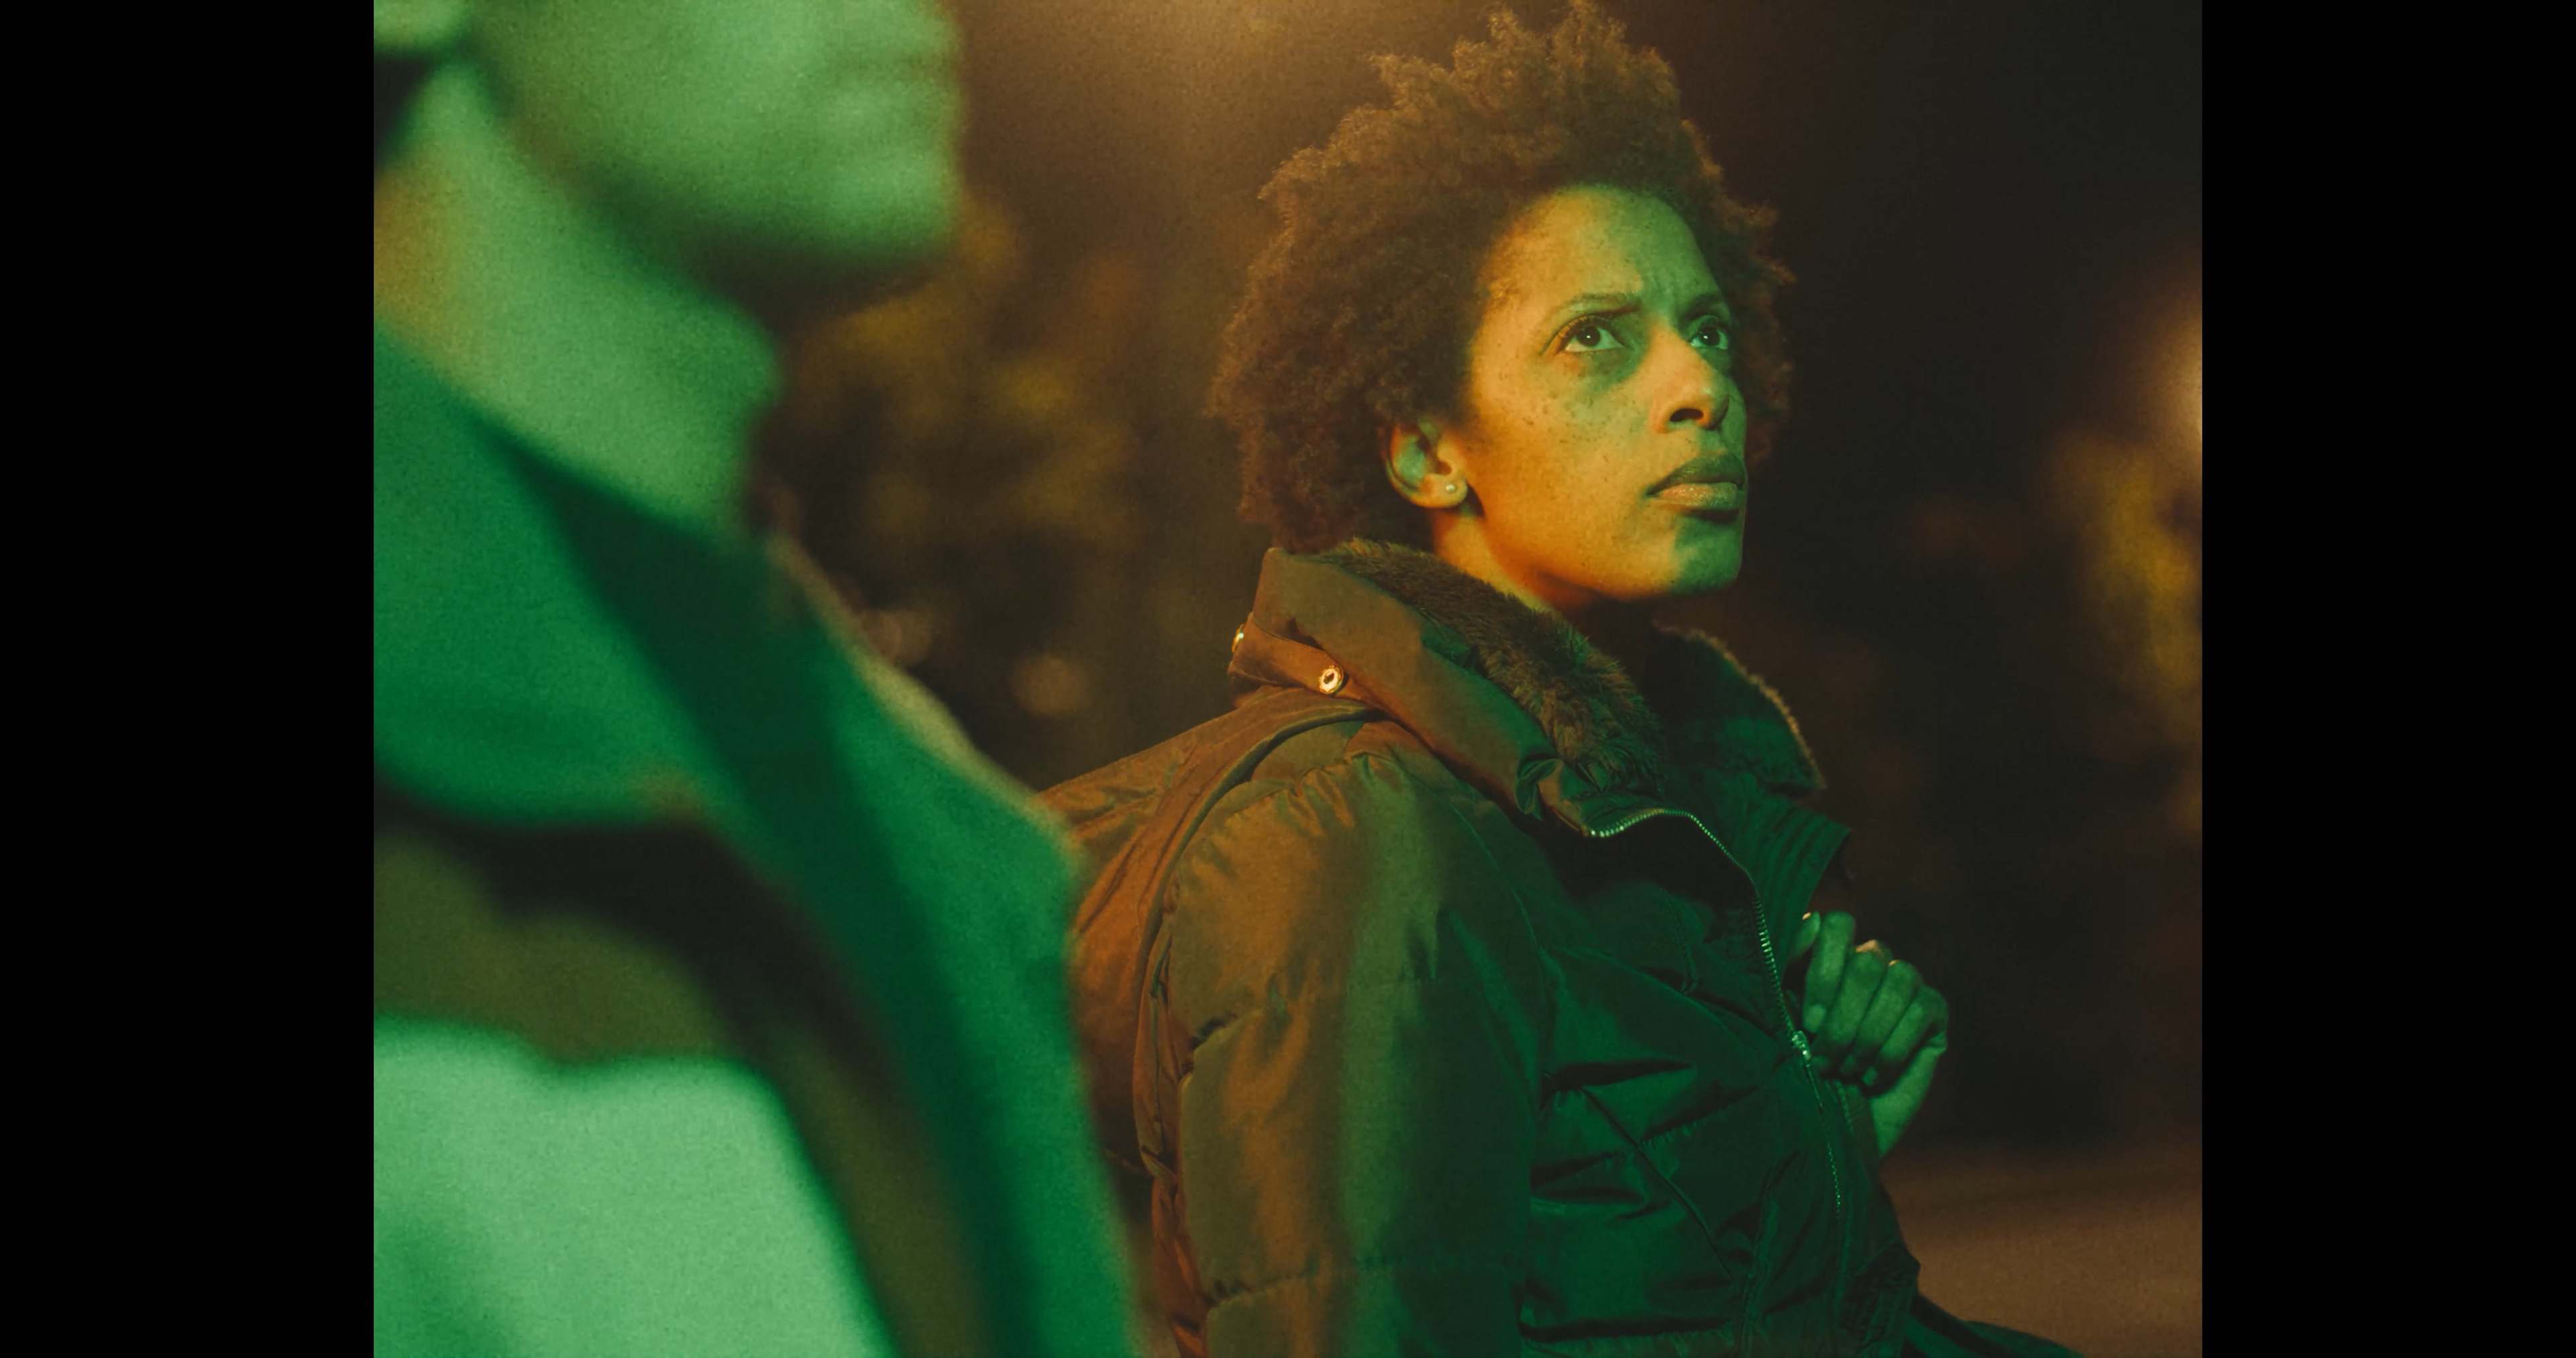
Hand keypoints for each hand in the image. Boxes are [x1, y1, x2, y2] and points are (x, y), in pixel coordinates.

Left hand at [1787, 911, 1948, 1157]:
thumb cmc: (1794, 1076)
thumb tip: (1810, 924)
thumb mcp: (1777, 1025)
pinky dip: (1894, 1048)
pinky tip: (1871, 1076)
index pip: (1836, 925)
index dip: (1823, 969)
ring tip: (1846, 1069)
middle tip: (1822, 1058)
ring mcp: (1902, 987)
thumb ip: (1782, 973)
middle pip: (1866, 958)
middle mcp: (1866, 964)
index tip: (1806, 1021)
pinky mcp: (1932, 1016)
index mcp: (1825, 956)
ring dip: (1869, 1032)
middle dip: (1843, 1017)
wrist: (1827, 1135)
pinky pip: (1923, 1009)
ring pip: (1899, 977)